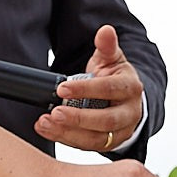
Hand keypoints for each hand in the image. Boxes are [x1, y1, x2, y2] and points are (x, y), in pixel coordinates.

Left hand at [37, 25, 143, 154]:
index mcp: (130, 88)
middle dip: (79, 118)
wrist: (124, 99)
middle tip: (55, 112)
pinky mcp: (109, 144)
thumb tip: (105, 31)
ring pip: (96, 138)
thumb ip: (107, 46)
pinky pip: (88, 146)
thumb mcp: (112, 58)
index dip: (86, 89)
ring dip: (68, 133)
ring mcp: (121, 132)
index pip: (109, 89)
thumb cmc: (115, 77)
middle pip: (106, 120)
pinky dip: (66, 139)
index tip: (62, 88)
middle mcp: (130, 113)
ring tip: (46, 123)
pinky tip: (48, 130)